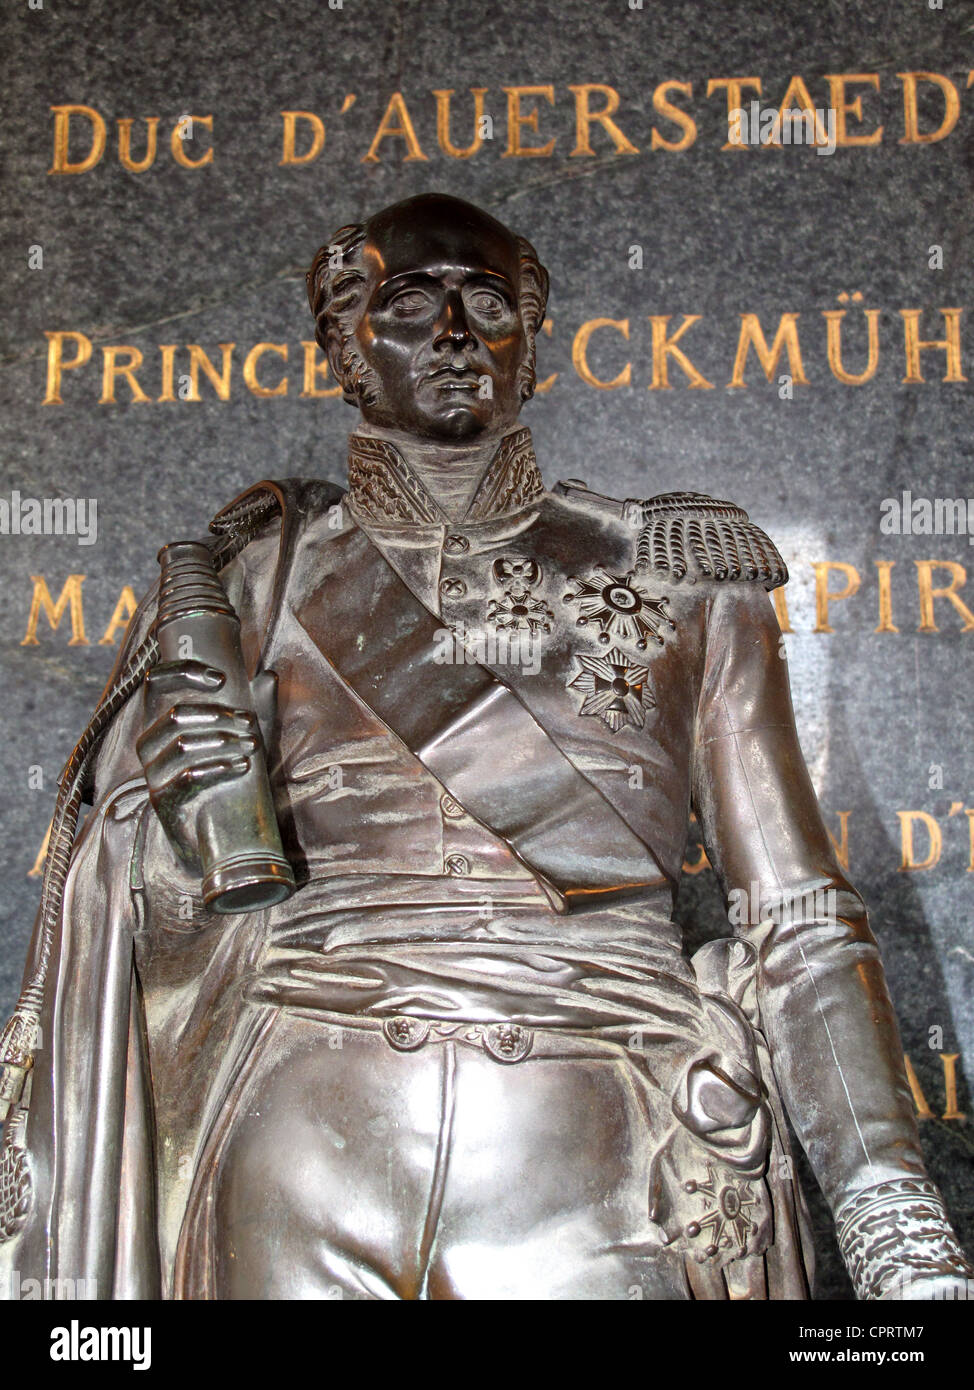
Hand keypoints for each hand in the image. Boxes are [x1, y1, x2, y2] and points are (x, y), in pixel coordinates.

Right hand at [136, 660, 259, 865]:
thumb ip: (257, 706)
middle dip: (218, 715)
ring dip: (223, 741)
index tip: (221, 679)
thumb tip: (269, 675)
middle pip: (175, 714)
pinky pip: (187, 776)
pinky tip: (242, 766)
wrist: (219, 830)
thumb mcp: (246, 735)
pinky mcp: (163, 799)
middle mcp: (149, 742)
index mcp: (161, 719)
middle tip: (249, 723)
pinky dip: (219, 767)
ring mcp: (152, 772)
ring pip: (182, 744)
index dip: (183, 672)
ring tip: (252, 745)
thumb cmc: (230, 771)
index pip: (155, 681)